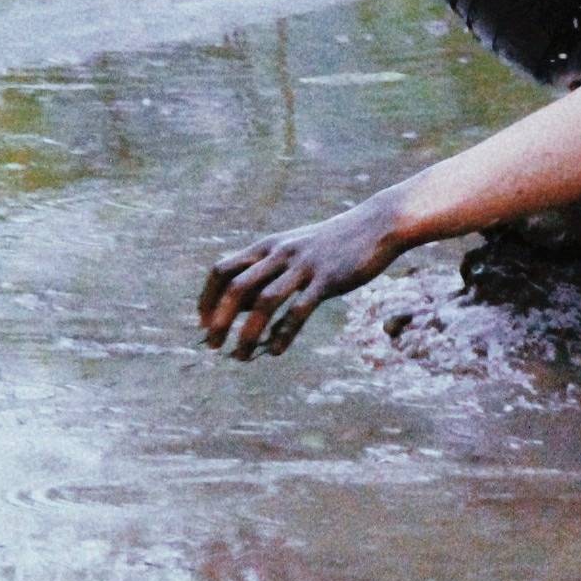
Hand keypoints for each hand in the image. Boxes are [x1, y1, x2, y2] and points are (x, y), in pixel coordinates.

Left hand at [200, 197, 405, 359]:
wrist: (377, 225)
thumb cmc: (334, 242)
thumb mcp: (296, 250)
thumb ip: (270, 272)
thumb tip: (246, 307)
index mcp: (268, 246)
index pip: (223, 270)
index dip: (207, 298)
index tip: (203, 323)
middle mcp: (280, 254)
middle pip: (237, 288)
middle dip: (219, 320)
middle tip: (213, 345)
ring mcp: (304, 266)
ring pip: (264, 303)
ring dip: (247, 333)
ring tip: (240, 355)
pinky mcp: (328, 280)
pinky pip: (299, 311)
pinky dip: (283, 334)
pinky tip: (276, 351)